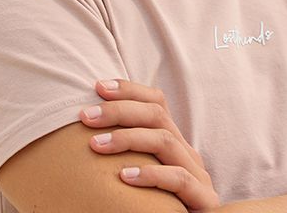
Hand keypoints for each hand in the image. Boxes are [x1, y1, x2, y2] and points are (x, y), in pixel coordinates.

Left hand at [81, 78, 220, 211]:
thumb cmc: (157, 206)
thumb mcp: (140, 175)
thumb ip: (125, 156)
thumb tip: (84, 136)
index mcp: (173, 143)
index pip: (157, 103)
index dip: (130, 90)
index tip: (97, 86)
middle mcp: (185, 152)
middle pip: (158, 116)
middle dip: (119, 110)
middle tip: (85, 115)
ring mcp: (196, 174)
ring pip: (165, 142)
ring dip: (128, 138)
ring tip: (96, 144)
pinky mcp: (202, 198)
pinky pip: (178, 179)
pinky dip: (151, 175)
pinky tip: (124, 177)